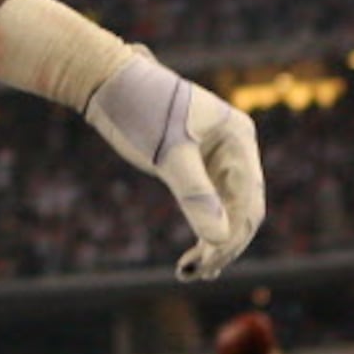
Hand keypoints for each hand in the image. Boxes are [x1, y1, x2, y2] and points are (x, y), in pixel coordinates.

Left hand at [82, 52, 263, 280]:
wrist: (104, 80)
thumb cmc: (137, 106)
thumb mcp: (168, 152)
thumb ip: (194, 194)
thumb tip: (219, 238)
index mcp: (239, 137)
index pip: (249, 198)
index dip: (233, 234)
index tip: (209, 260)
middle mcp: (234, 148)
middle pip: (242, 208)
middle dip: (224, 243)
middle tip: (197, 272)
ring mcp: (215, 158)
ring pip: (226, 211)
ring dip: (214, 243)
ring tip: (192, 273)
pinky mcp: (193, 166)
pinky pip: (207, 205)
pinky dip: (201, 231)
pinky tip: (192, 258)